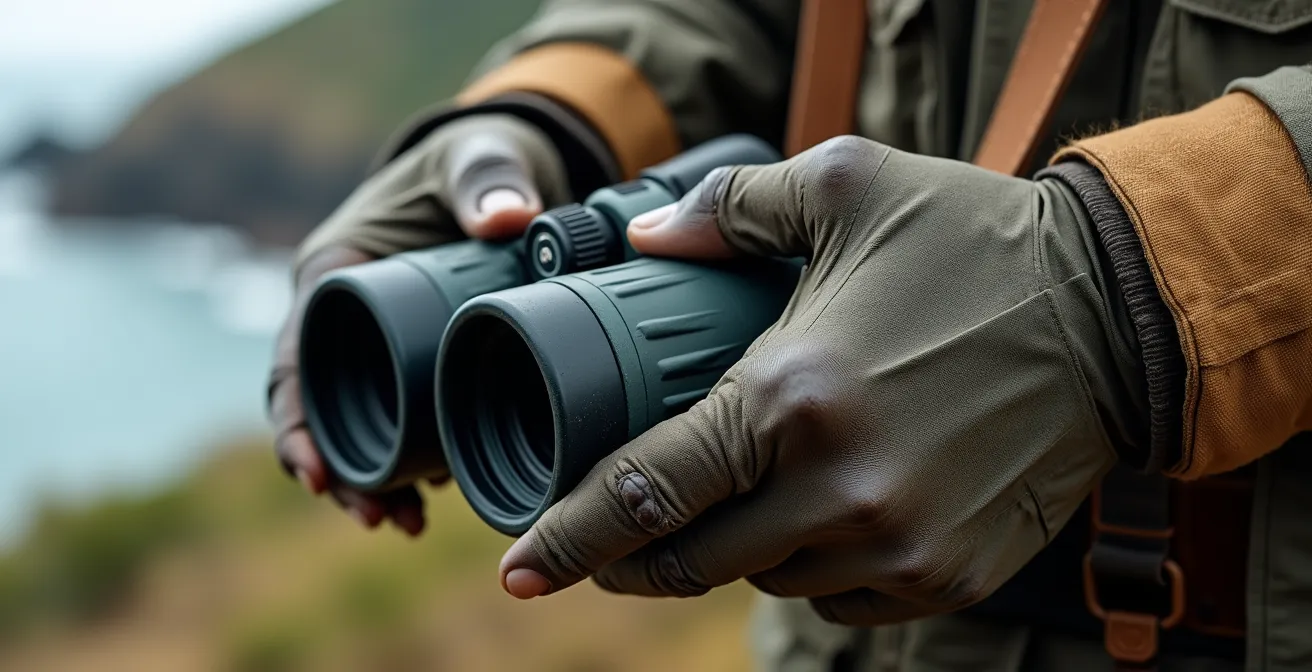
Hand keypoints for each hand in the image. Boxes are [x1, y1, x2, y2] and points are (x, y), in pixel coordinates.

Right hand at [269, 114, 570, 533]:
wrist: (508, 176)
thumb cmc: (473, 162)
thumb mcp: (476, 158)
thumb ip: (485, 176)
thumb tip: (507, 217)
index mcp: (333, 276)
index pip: (295, 360)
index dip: (296, 421)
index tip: (316, 470)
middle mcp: (349, 323)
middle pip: (323, 412)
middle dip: (338, 471)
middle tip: (375, 514)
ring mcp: (386, 350)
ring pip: (365, 429)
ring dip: (375, 481)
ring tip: (405, 524)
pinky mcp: (425, 366)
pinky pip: (410, 425)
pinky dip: (416, 466)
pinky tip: (436, 505)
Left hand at [499, 137, 1137, 623]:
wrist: (1116, 315)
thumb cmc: (974, 242)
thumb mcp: (847, 186)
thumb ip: (729, 210)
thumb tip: (647, 241)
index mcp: (791, 398)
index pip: (643, 493)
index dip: (569, 539)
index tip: (519, 570)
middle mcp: (837, 491)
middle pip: (692, 559)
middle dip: (636, 557)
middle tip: (609, 542)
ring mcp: (897, 547)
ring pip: (768, 579)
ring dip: (736, 546)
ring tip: (745, 492)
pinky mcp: (946, 577)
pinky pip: (841, 597)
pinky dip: (812, 564)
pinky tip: (824, 511)